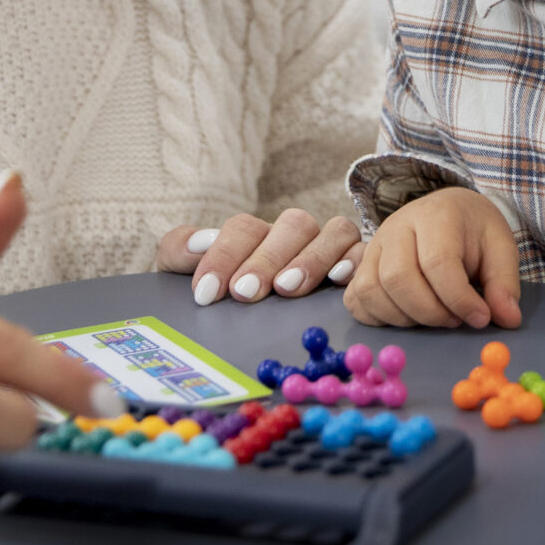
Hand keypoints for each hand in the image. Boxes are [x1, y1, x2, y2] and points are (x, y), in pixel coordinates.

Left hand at [154, 208, 362, 303]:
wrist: (237, 320)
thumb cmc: (222, 296)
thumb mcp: (189, 274)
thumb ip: (180, 251)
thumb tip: (196, 246)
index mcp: (255, 235)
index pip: (244, 228)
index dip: (225, 255)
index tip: (207, 292)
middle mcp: (294, 236)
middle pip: (293, 224)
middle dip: (267, 258)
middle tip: (245, 292)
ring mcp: (329, 247)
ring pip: (334, 231)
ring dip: (311, 258)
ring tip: (288, 289)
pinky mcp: (358, 263)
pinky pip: (364, 251)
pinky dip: (353, 260)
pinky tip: (337, 280)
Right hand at [342, 187, 522, 329]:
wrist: (447, 211)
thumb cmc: (474, 231)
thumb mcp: (500, 248)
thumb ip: (504, 283)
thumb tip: (507, 320)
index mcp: (435, 215)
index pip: (437, 262)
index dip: (459, 299)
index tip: (481, 318)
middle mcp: (396, 226)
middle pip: (398, 278)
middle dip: (430, 312)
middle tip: (456, 320)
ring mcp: (373, 246)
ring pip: (372, 291)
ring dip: (405, 318)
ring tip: (435, 315)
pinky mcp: (361, 266)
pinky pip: (356, 299)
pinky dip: (378, 317)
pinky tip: (408, 316)